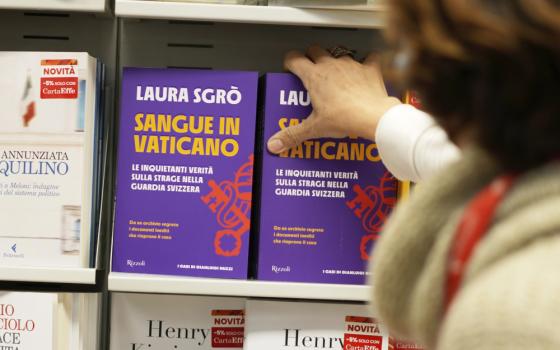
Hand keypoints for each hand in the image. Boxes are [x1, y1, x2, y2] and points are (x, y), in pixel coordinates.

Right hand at [267, 46, 400, 154]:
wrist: (372, 116)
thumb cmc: (344, 118)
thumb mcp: (314, 128)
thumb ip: (292, 135)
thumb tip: (275, 144)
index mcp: (314, 76)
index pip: (294, 59)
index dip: (290, 63)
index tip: (290, 69)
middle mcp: (331, 65)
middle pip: (315, 50)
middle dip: (311, 57)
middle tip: (311, 71)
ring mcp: (351, 64)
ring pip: (339, 52)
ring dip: (336, 60)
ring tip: (336, 73)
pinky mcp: (369, 69)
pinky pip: (369, 57)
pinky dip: (367, 61)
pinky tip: (365, 69)